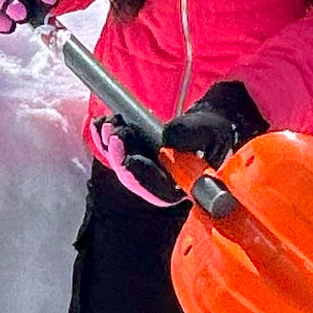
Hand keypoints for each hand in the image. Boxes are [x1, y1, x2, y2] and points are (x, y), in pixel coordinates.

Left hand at [89, 82, 265, 205]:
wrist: (208, 125)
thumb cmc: (213, 131)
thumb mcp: (208, 130)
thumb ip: (190, 134)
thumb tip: (166, 137)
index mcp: (182, 187)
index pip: (158, 190)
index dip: (140, 177)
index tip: (129, 160)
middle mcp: (162, 184)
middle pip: (134, 178)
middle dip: (120, 156)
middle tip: (114, 134)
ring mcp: (148, 172)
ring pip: (122, 164)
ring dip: (110, 145)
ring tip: (107, 123)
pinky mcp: (139, 159)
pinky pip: (119, 152)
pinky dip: (106, 138)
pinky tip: (99, 123)